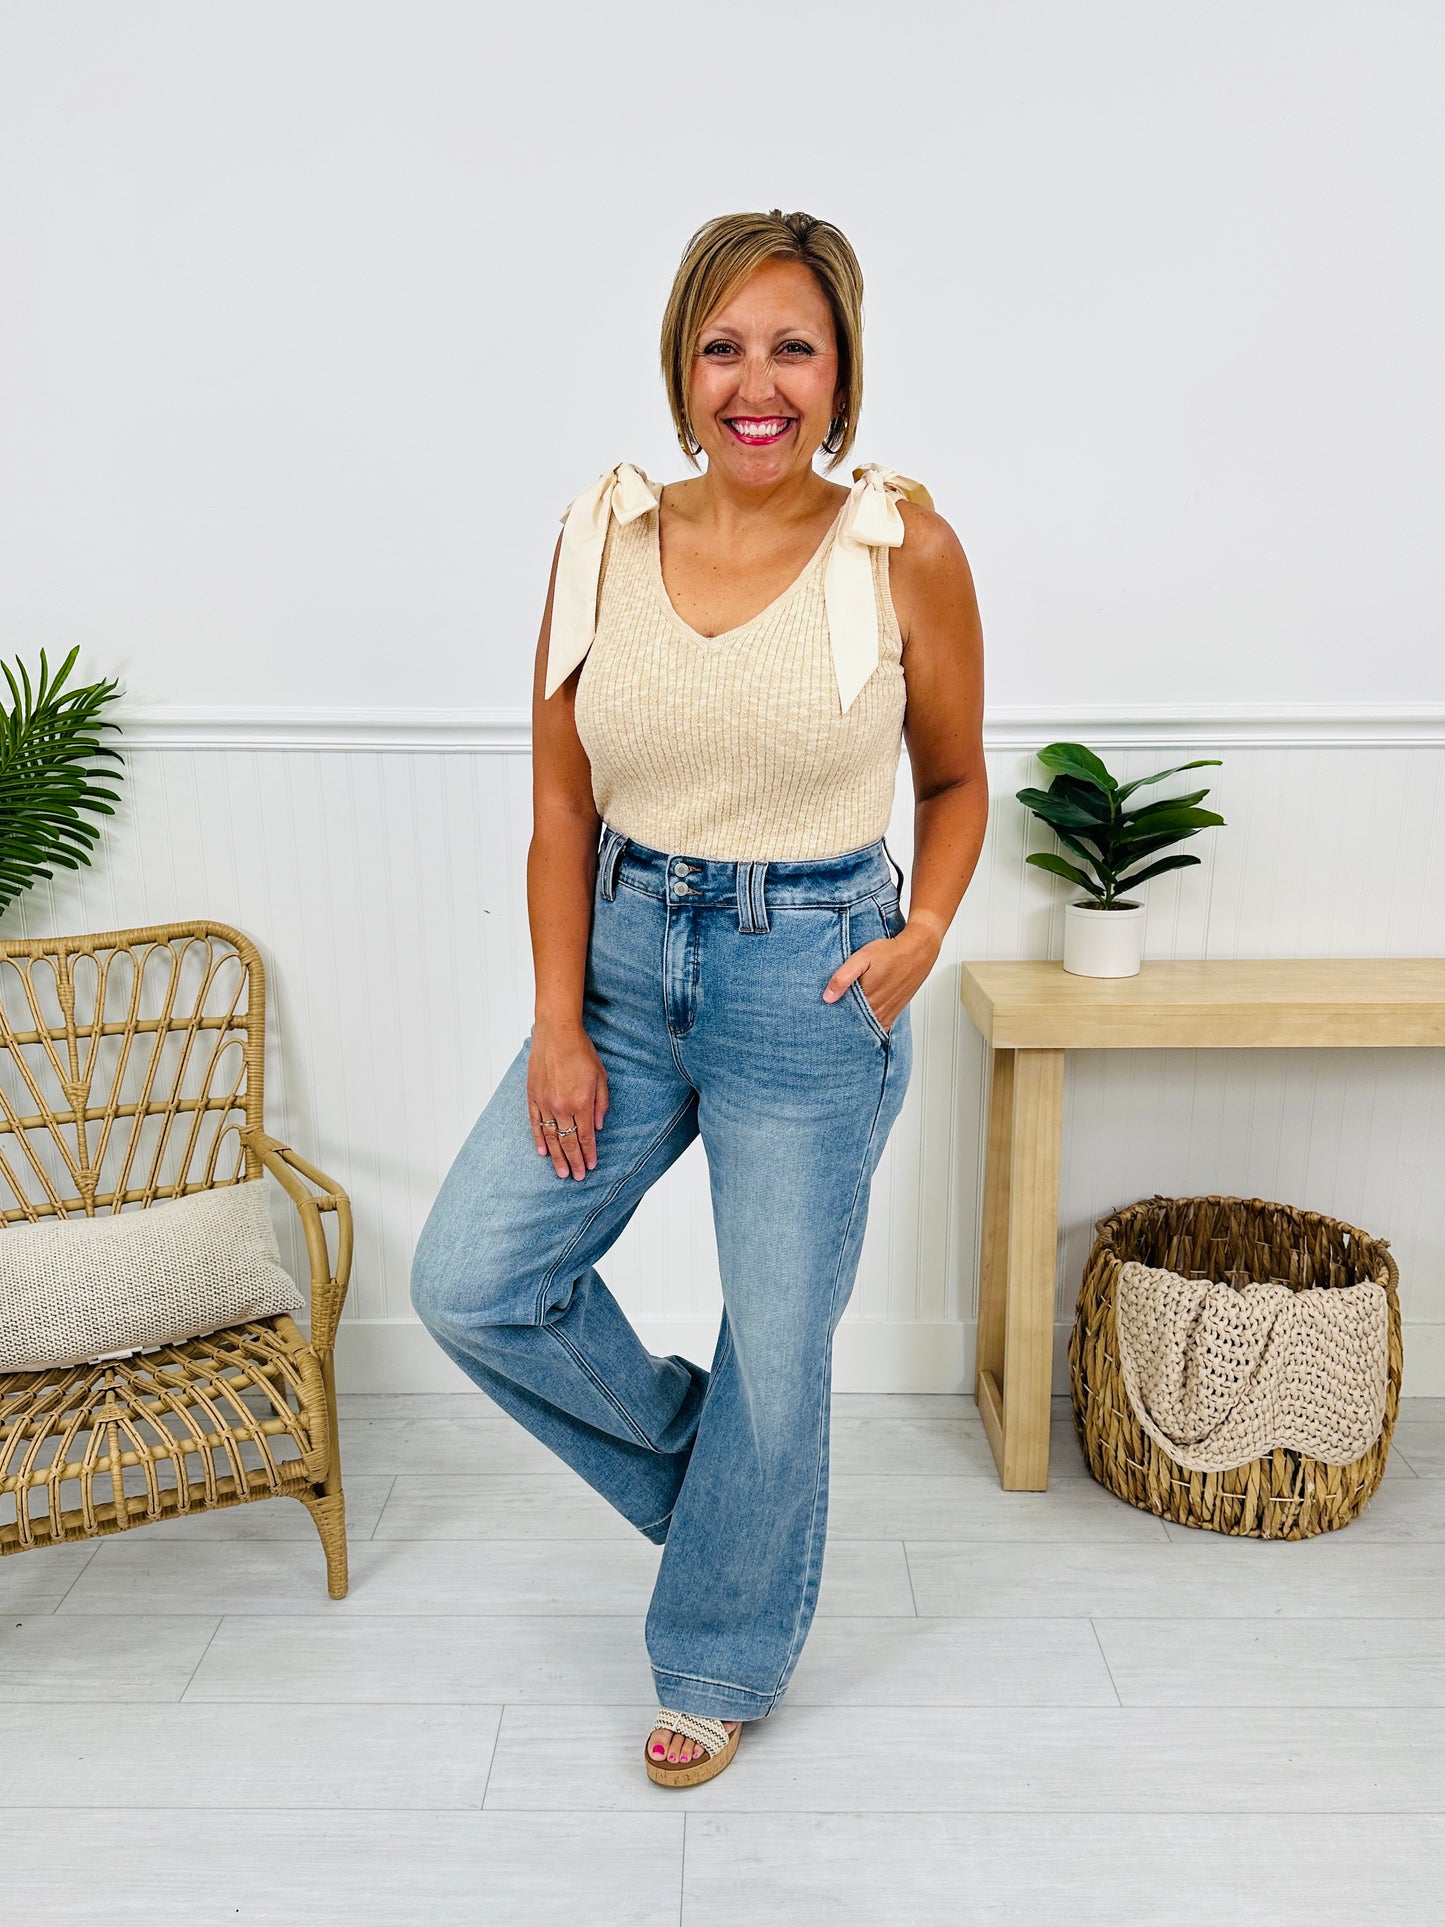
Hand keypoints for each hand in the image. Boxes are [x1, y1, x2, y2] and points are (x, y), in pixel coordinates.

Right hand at [527, 1018, 607, 1178]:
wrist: (557, 1034)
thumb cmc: (581, 1052)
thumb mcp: (601, 1077)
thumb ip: (600, 1104)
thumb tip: (597, 1127)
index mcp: (580, 1103)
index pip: (586, 1137)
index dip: (589, 1153)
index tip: (591, 1166)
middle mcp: (561, 1107)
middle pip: (568, 1142)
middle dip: (574, 1161)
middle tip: (576, 1177)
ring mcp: (545, 1103)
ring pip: (550, 1137)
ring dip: (556, 1157)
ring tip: (561, 1172)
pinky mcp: (533, 1097)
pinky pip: (535, 1124)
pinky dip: (539, 1139)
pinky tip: (542, 1152)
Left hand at [823, 919, 941, 1033]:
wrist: (918, 950)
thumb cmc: (891, 952)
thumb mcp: (862, 958)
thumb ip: (843, 977)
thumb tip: (828, 997)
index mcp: (868, 998)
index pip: (844, 1017)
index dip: (833, 1017)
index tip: (824, 1017)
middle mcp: (879, 1010)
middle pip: (855, 1024)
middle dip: (843, 1022)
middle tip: (831, 1020)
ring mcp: (888, 1013)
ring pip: (867, 1026)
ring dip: (856, 1024)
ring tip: (845, 1020)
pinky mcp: (895, 1012)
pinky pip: (881, 1026)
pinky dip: (871, 1026)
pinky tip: (863, 1021)